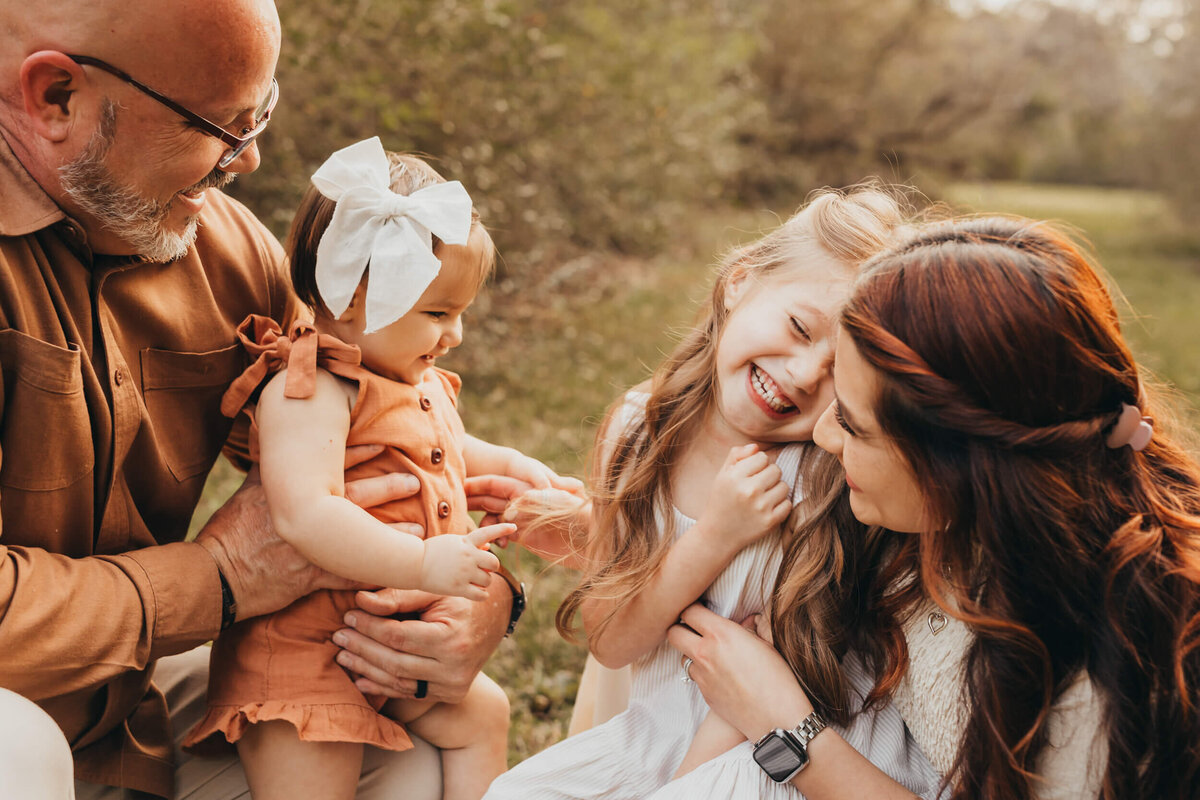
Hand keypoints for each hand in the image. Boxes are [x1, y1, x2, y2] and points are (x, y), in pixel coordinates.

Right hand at [196, 455, 422, 620]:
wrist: (215, 577)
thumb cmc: (230, 531)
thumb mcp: (247, 491)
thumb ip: (266, 464)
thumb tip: (268, 428)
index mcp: (291, 491)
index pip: (331, 466)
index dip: (360, 453)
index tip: (384, 443)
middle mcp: (304, 516)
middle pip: (354, 497)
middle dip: (387, 487)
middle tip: (415, 480)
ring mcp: (310, 547)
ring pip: (359, 536)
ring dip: (391, 532)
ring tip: (419, 526)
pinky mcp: (311, 577)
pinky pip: (349, 576)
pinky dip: (373, 573)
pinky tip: (396, 570)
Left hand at [333, 585, 511, 702]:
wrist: (494, 618)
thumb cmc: (459, 597)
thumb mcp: (434, 589)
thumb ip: (398, 596)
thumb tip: (360, 601)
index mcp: (452, 638)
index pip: (398, 636)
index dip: (370, 627)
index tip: (349, 615)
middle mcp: (455, 667)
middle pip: (395, 662)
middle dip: (362, 649)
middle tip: (338, 636)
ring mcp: (454, 685)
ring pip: (399, 682)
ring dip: (366, 669)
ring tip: (343, 655)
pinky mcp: (450, 694)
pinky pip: (410, 693)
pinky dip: (382, 687)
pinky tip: (360, 679)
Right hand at [417, 524, 512, 598]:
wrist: (412, 564)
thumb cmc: (431, 551)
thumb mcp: (451, 542)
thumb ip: (472, 544)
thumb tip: (489, 546)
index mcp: (465, 542)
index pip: (488, 532)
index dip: (502, 528)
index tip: (514, 526)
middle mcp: (468, 557)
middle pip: (494, 563)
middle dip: (491, 567)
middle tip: (482, 569)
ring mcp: (464, 573)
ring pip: (488, 580)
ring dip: (484, 581)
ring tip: (474, 581)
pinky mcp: (458, 588)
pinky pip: (481, 594)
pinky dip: (482, 594)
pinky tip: (477, 592)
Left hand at [667, 603, 812, 742]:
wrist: (777, 718)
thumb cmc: (778, 678)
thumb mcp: (766, 644)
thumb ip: (749, 628)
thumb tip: (746, 621)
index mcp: (721, 634)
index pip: (689, 611)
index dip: (693, 610)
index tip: (701, 611)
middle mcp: (705, 653)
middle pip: (673, 633)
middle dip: (681, 629)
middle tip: (695, 630)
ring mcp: (702, 675)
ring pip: (682, 657)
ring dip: (692, 654)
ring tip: (713, 656)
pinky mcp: (704, 694)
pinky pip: (696, 677)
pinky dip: (703, 673)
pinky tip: (721, 676)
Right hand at [697, 444, 789, 552]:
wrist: (717, 534)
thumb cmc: (721, 501)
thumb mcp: (722, 475)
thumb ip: (736, 456)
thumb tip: (756, 447)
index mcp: (734, 477)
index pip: (761, 457)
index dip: (757, 464)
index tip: (750, 474)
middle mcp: (748, 490)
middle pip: (776, 470)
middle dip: (768, 475)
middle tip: (757, 486)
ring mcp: (760, 507)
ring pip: (784, 486)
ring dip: (776, 490)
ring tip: (763, 497)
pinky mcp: (770, 522)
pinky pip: (788, 504)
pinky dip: (781, 505)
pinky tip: (767, 508)